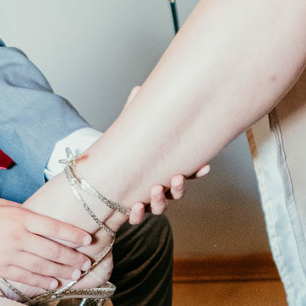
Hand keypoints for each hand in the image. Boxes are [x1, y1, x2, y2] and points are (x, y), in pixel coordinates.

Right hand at [0, 199, 94, 294]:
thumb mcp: (5, 206)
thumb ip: (26, 214)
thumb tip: (46, 222)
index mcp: (21, 218)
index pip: (54, 227)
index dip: (73, 234)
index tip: (88, 239)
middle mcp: (19, 236)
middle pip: (52, 250)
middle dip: (72, 258)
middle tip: (86, 263)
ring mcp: (10, 254)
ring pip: (42, 266)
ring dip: (62, 271)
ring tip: (76, 274)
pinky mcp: (1, 268)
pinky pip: (26, 277)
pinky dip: (42, 281)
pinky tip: (54, 283)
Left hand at [122, 87, 210, 220]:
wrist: (101, 177)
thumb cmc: (124, 151)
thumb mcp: (130, 131)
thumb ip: (135, 111)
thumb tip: (138, 89)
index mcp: (165, 169)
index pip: (188, 171)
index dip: (197, 171)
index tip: (205, 166)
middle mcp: (160, 187)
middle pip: (177, 191)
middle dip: (179, 186)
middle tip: (176, 178)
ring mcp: (147, 201)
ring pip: (160, 206)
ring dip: (159, 200)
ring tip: (154, 190)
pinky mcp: (131, 211)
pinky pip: (137, 217)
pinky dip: (137, 214)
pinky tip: (135, 206)